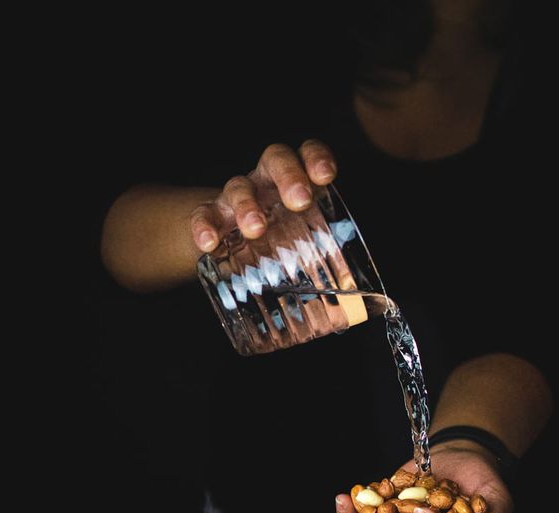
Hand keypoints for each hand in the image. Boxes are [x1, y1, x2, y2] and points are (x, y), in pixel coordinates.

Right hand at [189, 141, 337, 252]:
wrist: (225, 242)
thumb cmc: (276, 244)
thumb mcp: (302, 248)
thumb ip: (324, 266)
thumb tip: (354, 313)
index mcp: (294, 183)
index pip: (306, 154)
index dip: (316, 158)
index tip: (326, 176)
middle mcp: (265, 182)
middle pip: (275, 160)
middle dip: (288, 176)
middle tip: (299, 201)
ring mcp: (236, 197)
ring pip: (240, 187)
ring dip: (248, 205)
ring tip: (255, 229)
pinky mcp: (211, 217)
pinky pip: (204, 215)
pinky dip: (205, 227)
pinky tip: (208, 245)